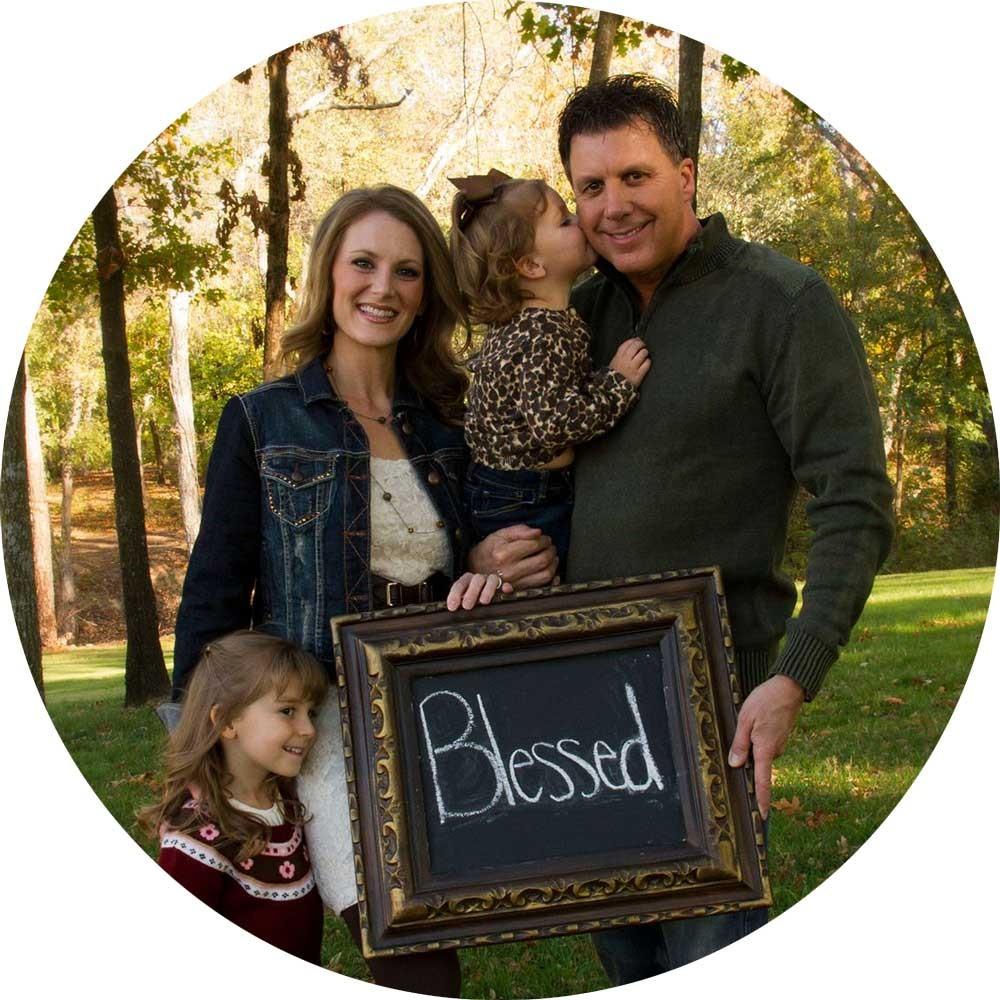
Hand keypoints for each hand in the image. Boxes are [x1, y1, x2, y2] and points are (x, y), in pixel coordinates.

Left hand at [446, 572, 502, 610]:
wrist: (490, 594)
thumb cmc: (473, 601)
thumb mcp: (463, 602)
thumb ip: (459, 603)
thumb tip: (452, 609)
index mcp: (467, 581)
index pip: (460, 584)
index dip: (455, 594)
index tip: (452, 607)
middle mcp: (479, 579)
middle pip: (476, 580)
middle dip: (471, 592)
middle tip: (467, 606)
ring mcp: (492, 581)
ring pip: (491, 579)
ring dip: (487, 590)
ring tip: (484, 602)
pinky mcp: (504, 587)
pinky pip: (506, 585)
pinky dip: (505, 587)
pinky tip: (505, 591)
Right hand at [468, 524, 557, 590]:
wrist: (475, 568)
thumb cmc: (489, 549)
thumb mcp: (500, 534)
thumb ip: (519, 530)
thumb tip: (538, 532)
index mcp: (503, 554)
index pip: (534, 545)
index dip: (544, 540)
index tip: (545, 538)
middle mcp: (509, 570)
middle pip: (542, 560)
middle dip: (551, 551)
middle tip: (550, 546)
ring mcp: (515, 583)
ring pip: (545, 574)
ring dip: (553, 564)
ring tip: (551, 556)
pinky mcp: (519, 590)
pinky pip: (542, 585)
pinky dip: (551, 577)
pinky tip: (549, 569)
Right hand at [610, 337, 650, 386]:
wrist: (614, 391)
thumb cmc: (613, 377)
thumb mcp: (613, 363)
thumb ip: (621, 353)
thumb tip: (632, 343)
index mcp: (618, 357)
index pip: (627, 343)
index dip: (633, 340)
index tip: (636, 340)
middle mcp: (625, 361)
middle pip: (636, 346)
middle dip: (641, 343)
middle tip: (643, 345)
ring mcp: (633, 367)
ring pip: (643, 353)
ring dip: (645, 352)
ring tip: (644, 354)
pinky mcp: (639, 374)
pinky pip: (647, 364)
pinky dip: (648, 362)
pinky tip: (646, 363)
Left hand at [727, 674, 804, 818]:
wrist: (788, 687)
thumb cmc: (765, 701)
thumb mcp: (745, 719)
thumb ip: (740, 743)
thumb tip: (736, 765)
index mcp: (766, 749)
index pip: (763, 781)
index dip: (763, 799)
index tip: (763, 816)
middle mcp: (775, 750)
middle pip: (756, 764)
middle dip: (746, 758)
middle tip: (741, 736)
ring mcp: (779, 744)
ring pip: (759, 752)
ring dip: (751, 744)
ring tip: (747, 721)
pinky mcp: (779, 737)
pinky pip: (764, 744)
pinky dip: (757, 738)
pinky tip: (754, 721)